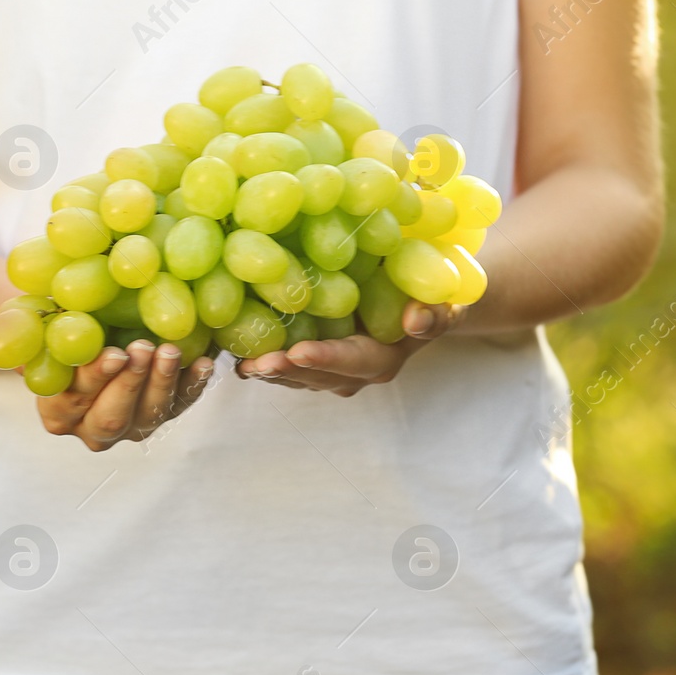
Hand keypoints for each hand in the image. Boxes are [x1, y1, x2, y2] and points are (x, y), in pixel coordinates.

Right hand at [35, 340, 213, 450]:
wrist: (94, 331)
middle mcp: (90, 427)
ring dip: (161, 383)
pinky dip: (191, 385)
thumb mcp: (48, 324)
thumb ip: (52, 325)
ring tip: (170, 351)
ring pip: (147, 417)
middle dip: (129, 384)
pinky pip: (178, 406)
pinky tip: (203, 363)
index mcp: (57, 411)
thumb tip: (61, 307)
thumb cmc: (66, 327)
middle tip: (144, 350)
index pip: (70, 400)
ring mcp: (129, 427)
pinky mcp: (159, 416)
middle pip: (110, 417)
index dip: (93, 379)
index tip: (114, 355)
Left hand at [236, 301, 461, 395]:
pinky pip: (284, 364)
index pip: (352, 362)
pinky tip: (231, 347)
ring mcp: (329, 371)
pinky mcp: (311, 360)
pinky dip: (260, 357)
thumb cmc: (432, 298)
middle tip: (254, 364)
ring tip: (236, 360)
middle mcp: (352, 374)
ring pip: (294, 376)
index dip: (326, 358)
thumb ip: (434, 314)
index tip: (298, 353)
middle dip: (285, 371)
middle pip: (315, 376)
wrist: (420, 303)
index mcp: (381, 360)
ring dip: (266, 370)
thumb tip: (415, 319)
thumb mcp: (444, 303)